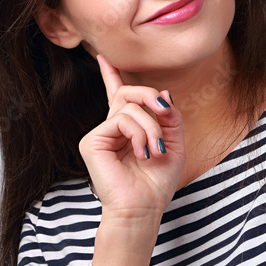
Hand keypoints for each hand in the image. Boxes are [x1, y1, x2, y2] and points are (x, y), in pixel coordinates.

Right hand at [80, 54, 186, 219]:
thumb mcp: (175, 143)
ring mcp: (100, 134)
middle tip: (166, 112)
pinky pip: (122, 119)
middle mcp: (112, 128)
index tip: (102, 56)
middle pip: (129, 92)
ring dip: (152, 125)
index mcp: (129, 128)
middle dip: (151, 97)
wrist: (143, 209)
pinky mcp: (91, 141)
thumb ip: (170, 116)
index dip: (111, 75)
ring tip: (155, 149)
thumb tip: (162, 92)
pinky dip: (140, 133)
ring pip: (130, 105)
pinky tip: (142, 153)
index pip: (119, 96)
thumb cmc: (157, 183)